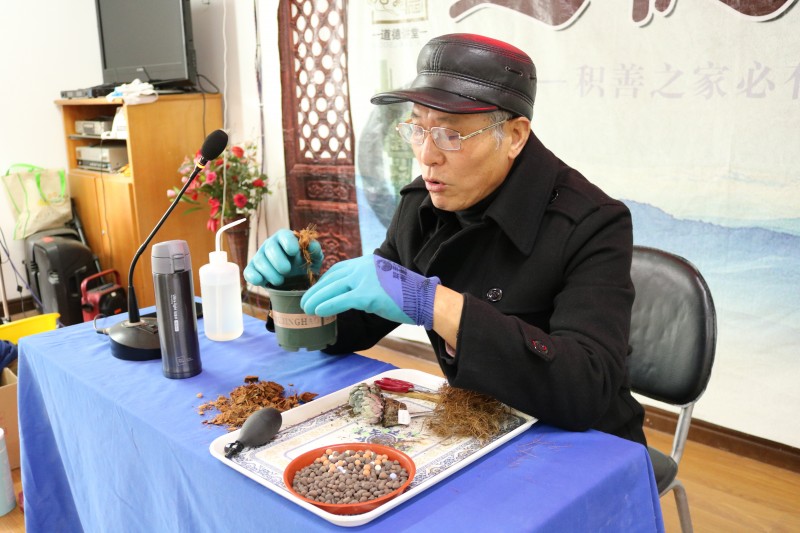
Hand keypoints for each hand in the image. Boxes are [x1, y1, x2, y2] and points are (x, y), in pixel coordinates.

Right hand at [243, 229, 322, 286]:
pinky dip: (255, 277)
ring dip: (270, 272)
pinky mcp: (253, 270)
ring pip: (259, 261)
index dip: (288, 242)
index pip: (283, 235)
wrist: (295, 282)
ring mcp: (260, 257)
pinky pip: (249, 272)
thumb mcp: (314, 258)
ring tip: (280, 281)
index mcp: (285, 238)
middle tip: (287, 270)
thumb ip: (314, 250)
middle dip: (278, 260)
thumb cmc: (304, 265)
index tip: (293, 252)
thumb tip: (311, 244)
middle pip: (270, 247)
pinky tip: (263, 282)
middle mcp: (271, 245)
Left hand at [300, 255, 439, 328]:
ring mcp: (366, 279)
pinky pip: (341, 300)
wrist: (426, 298)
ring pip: (333, 288)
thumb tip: (354, 296)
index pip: (339, 269)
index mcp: (368, 262)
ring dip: (316, 299)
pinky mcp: (368, 294)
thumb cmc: (408, 294)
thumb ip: (368, 284)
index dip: (324, 281)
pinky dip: (327, 306)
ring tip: (306, 308)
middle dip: (316, 290)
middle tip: (304, 301)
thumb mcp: (385, 282)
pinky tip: (318, 312)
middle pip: (332, 277)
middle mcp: (364, 267)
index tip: (316, 291)